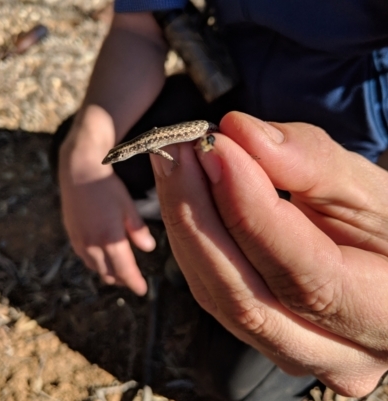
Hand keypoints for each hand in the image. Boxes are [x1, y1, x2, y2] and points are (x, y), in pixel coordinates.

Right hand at [59, 106, 154, 294]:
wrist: (78, 171)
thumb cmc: (108, 187)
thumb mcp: (128, 207)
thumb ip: (138, 230)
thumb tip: (149, 249)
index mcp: (109, 238)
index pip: (124, 270)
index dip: (134, 282)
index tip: (143, 291)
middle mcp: (92, 244)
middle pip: (108, 272)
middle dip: (122, 279)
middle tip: (133, 281)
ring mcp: (79, 240)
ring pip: (95, 267)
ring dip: (108, 273)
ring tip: (119, 273)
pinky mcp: (72, 234)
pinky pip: (85, 257)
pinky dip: (96, 263)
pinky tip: (102, 258)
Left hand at [150, 111, 387, 395]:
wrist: (382, 261)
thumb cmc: (386, 227)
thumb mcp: (368, 190)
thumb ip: (310, 161)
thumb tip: (241, 133)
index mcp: (382, 316)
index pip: (303, 274)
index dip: (250, 209)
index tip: (217, 149)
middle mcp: (331, 353)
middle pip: (245, 300)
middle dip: (199, 217)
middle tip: (178, 153)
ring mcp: (287, 349)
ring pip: (217, 298)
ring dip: (186, 226)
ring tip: (176, 166)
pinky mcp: (257, 332)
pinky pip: (212, 291)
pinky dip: (192, 241)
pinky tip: (185, 198)